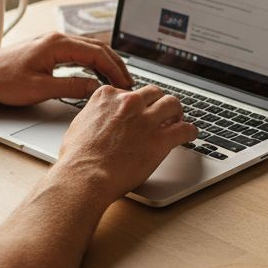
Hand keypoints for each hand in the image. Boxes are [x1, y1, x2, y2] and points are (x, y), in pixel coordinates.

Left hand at [0, 32, 131, 105]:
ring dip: (106, 64)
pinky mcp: (50, 50)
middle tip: (129, 84)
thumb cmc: (3, 80)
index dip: (115, 70)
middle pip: (99, 48)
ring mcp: (54, 43)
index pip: (98, 54)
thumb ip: (71, 87)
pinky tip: (97, 75)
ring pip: (90, 50)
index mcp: (58, 44)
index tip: (126, 85)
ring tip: (118, 81)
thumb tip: (96, 88)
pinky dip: (94, 63)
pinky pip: (80, 53)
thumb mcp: (40, 88)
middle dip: (117, 65)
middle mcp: (58, 39)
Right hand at [53, 85, 197, 198]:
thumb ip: (95, 115)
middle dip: (158, 103)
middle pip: (154, 93)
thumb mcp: (79, 124)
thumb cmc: (77, 158)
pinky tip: (190, 135)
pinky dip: (190, 131)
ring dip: (176, 112)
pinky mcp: (160, 139)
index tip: (139, 111)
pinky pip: (185, 129)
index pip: (129, 91)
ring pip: (173, 104)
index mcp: (107, 96)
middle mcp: (129, 102)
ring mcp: (146, 119)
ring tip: (177, 121)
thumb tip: (99, 119)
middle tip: (162, 114)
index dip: (136, 103)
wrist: (84, 176)